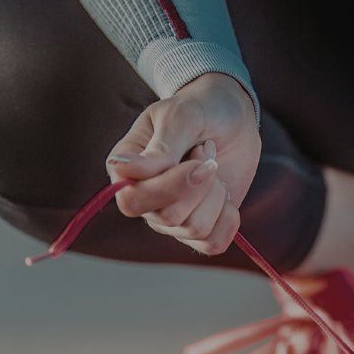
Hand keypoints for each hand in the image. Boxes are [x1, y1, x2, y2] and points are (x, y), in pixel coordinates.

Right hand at [105, 73, 260, 255]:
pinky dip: (229, 219)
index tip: (198, 155)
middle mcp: (145, 199)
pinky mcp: (200, 228)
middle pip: (168, 218)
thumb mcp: (181, 116)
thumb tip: (122, 169)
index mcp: (126, 170)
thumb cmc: (199, 109)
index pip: (132, 201)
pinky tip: (227, 195)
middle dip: (201, 182)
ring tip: (213, 167)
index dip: (169, 186)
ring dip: (216, 194)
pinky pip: (213, 244)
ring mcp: (171, 217)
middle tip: (206, 151)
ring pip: (195, 229)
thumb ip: (159, 147)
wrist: (231, 117)